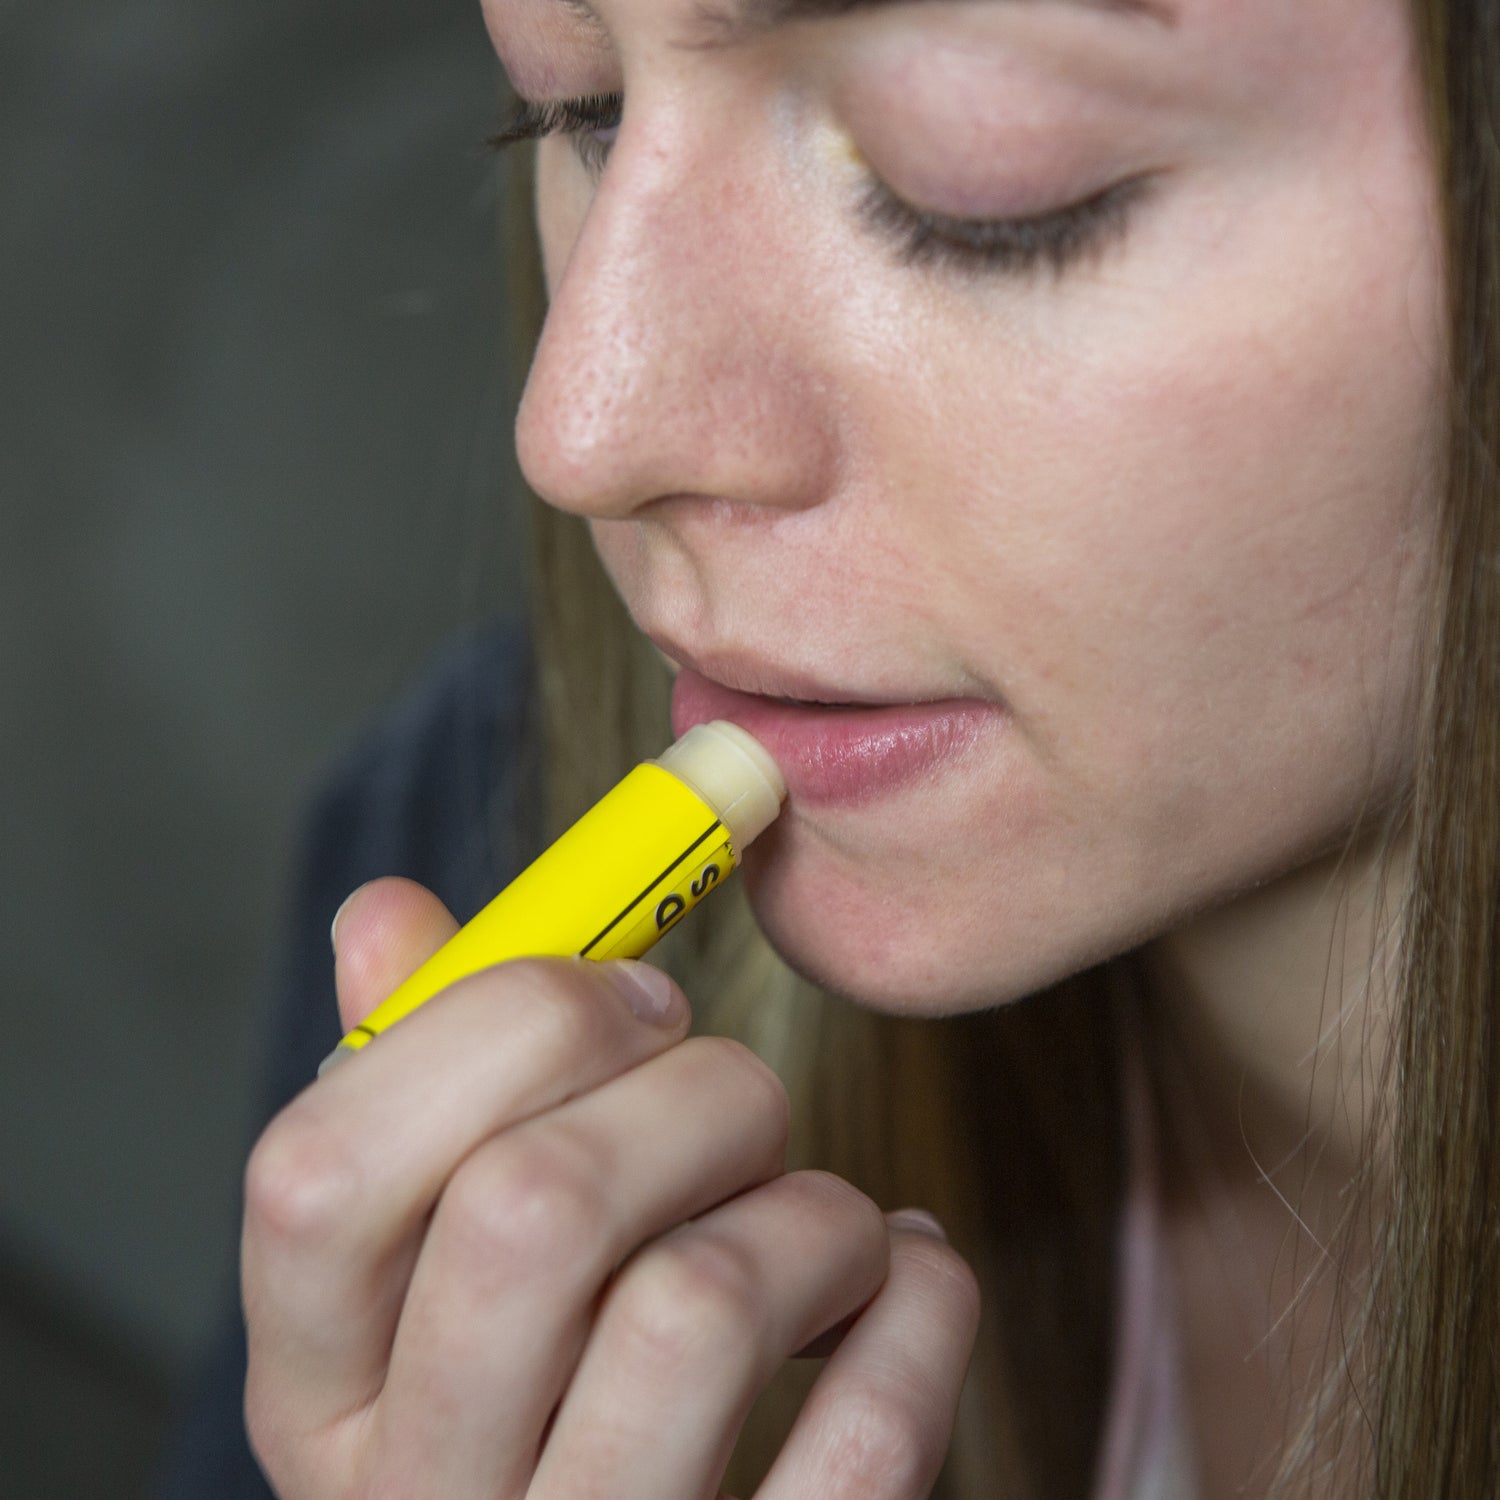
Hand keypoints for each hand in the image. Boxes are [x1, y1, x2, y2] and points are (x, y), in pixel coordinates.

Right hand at [243, 877, 978, 1498]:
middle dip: (695, 1091)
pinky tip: (902, 1283)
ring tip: (825, 1221)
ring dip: (813, 1209)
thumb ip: (416, 1090)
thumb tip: (386, 915)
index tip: (638, 996)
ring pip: (701, 1306)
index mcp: (317, 1386)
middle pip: (534, 1206)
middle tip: (741, 1100)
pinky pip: (865, 1434)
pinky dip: (918, 1306)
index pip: (320, 1172)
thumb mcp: (433, 1277)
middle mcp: (418, 1496)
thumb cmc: (552, 1385)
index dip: (501, 1028)